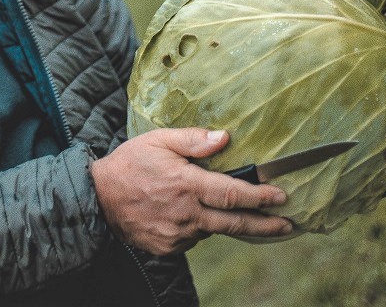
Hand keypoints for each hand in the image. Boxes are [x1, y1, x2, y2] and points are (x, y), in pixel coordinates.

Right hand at [89, 128, 292, 254]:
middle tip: (288, 224)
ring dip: (224, 221)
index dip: (261, 197)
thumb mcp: (158, 140)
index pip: (233, 194)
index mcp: (187, 185)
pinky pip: (193, 238)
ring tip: (233, 212)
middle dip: (266, 225)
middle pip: (235, 223)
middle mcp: (186, 214)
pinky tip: (190, 215)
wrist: (98, 198)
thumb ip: (193, 139)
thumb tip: (224, 137)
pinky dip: (198, 227)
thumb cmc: (129, 163)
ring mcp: (177, 235)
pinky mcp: (168, 248)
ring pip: (212, 229)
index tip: (281, 197)